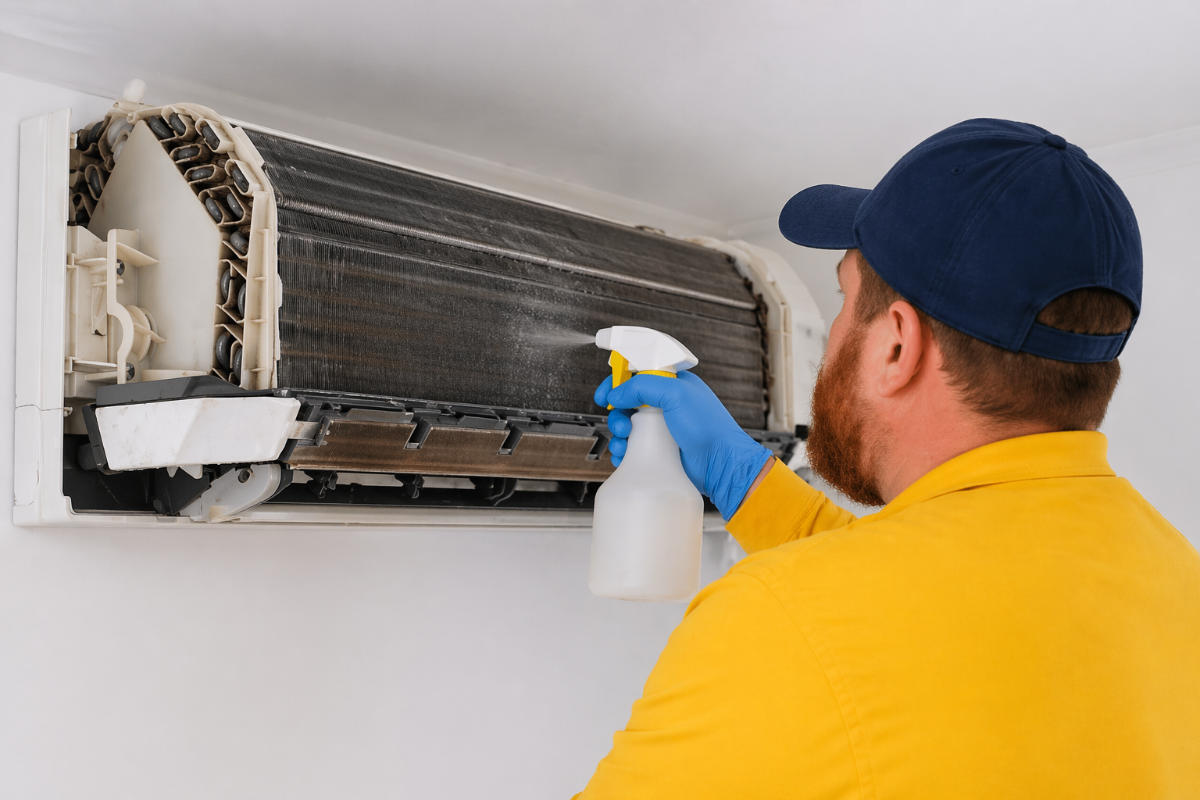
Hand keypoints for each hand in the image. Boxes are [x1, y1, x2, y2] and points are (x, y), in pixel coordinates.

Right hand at [595, 371, 773, 519]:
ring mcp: (661, 429)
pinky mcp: (658, 450)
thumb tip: (618, 393)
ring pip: (627, 426)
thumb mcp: (676, 393)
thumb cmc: (709, 427)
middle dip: (617, 411)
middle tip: (620, 419)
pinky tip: (626, 455)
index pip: (637, 375)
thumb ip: (643, 386)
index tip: (606, 393)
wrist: (720, 464)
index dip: (618, 382)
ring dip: (618, 433)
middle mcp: (665, 405)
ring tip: (625, 439)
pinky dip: (623, 452)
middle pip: (627, 402)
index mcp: (672, 385)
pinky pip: (631, 448)